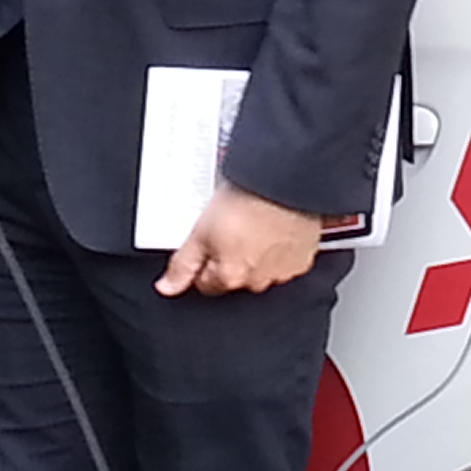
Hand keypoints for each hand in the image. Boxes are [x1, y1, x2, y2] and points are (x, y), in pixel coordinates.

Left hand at [157, 182, 324, 296]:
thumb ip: (183, 265)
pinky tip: (276, 229)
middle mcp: (257, 282)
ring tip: (256, 225)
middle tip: (234, 228)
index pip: (205, 282)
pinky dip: (280, 250)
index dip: (204, 259)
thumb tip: (167, 288)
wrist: (285, 181)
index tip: (211, 238)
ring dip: (257, 255)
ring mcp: (283, 272)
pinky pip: (286, 261)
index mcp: (230, 277)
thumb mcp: (201, 230)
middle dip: (231, 258)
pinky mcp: (303, 258)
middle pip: (234, 277)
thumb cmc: (246, 200)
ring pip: (261, 270)